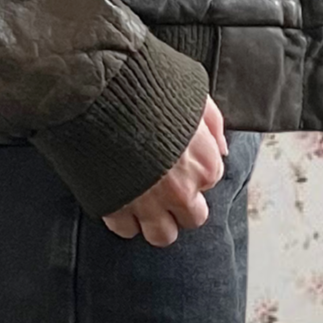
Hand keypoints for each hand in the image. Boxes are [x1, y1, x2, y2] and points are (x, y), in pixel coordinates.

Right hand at [101, 96, 227, 245]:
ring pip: (162, 236)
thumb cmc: (148, 86)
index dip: (194, 171)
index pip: (209, 183)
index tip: (178, 161)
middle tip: (165, 188)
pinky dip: (123, 218)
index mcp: (204, 164)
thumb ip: (213, 125)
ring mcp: (147, 202)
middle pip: (192, 218)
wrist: (101, 90)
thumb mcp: (194, 94)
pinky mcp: (115, 206)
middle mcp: (181, 190)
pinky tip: (120, 197)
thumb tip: (221, 150)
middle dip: (180, 205)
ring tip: (145, 202)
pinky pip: (125, 230)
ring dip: (156, 222)